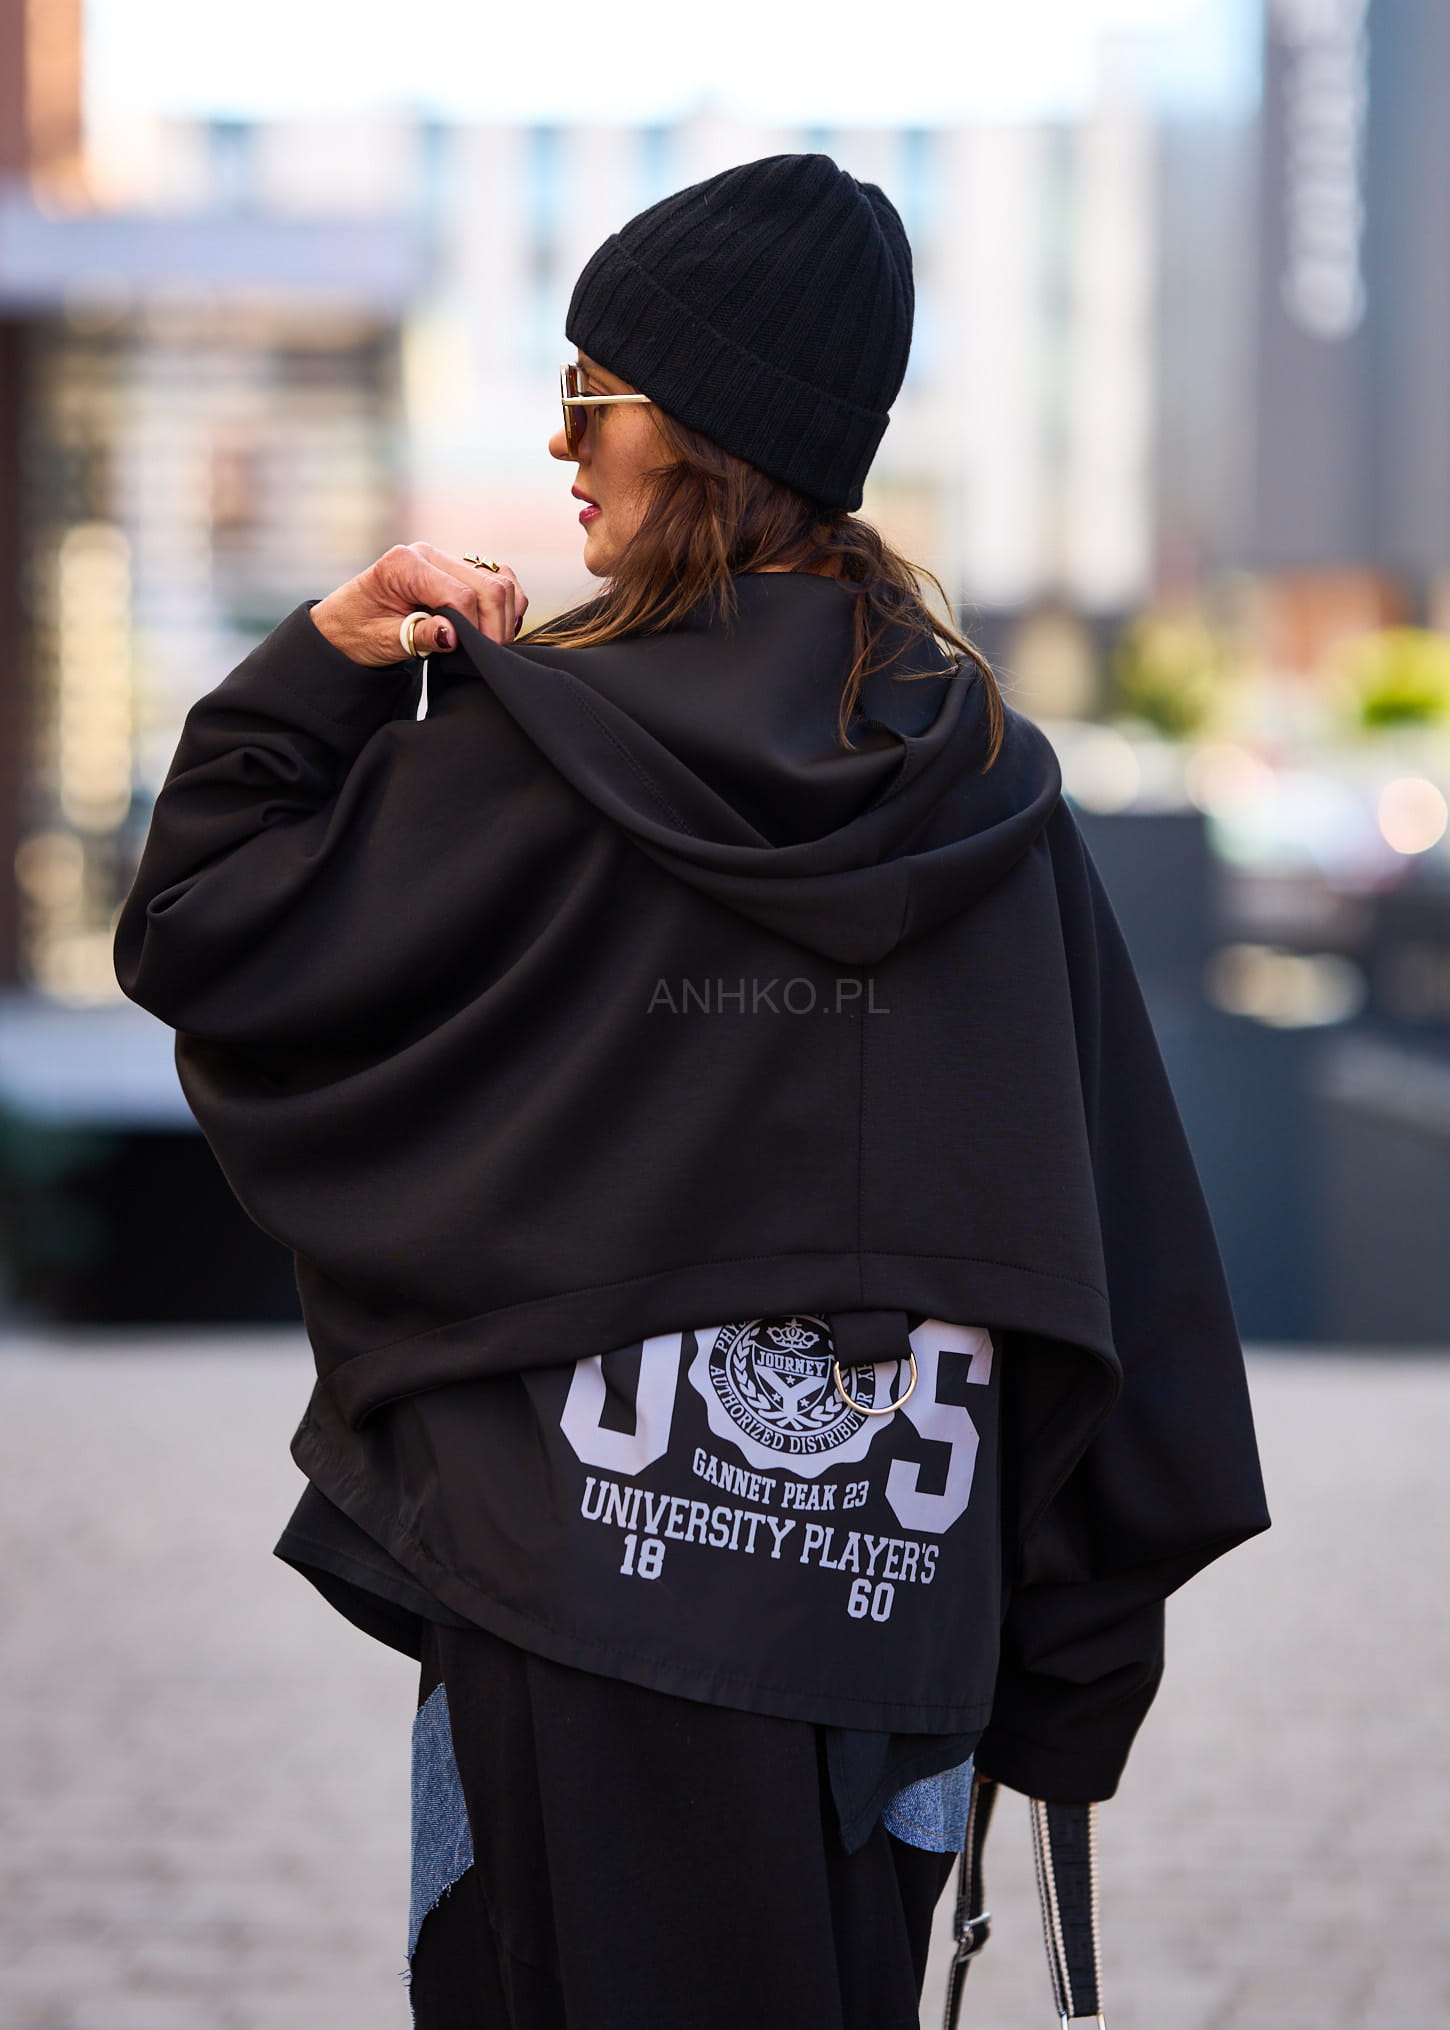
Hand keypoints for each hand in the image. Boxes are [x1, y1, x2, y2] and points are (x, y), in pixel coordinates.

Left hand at [309, 543, 527, 664]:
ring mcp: (445, 560)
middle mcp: (429, 554)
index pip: (460, 595)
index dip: (475, 630)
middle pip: (487, 585)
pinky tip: (495, 627)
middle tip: (490, 656)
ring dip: (504, 614)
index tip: (475, 656)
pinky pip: (497, 579)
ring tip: (490, 644)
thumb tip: (453, 635)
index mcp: (405, 564)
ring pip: (499, 580)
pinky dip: (506, 603)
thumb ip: (417, 635)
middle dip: (496, 625)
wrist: (343, 625)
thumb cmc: (356, 632)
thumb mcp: (381, 640)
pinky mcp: (457, 570)